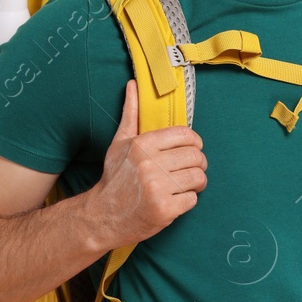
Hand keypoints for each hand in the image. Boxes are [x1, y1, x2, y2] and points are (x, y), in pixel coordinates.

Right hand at [83, 80, 206, 249]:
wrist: (102, 216)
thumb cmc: (115, 177)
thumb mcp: (120, 143)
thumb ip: (131, 114)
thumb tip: (133, 84)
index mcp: (143, 145)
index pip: (187, 135)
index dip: (195, 143)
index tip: (190, 150)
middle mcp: (150, 164)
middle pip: (196, 157)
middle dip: (198, 164)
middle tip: (190, 170)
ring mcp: (157, 187)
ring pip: (198, 178)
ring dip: (196, 183)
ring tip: (184, 185)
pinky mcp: (164, 209)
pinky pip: (192, 199)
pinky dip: (187, 201)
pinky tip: (174, 200)